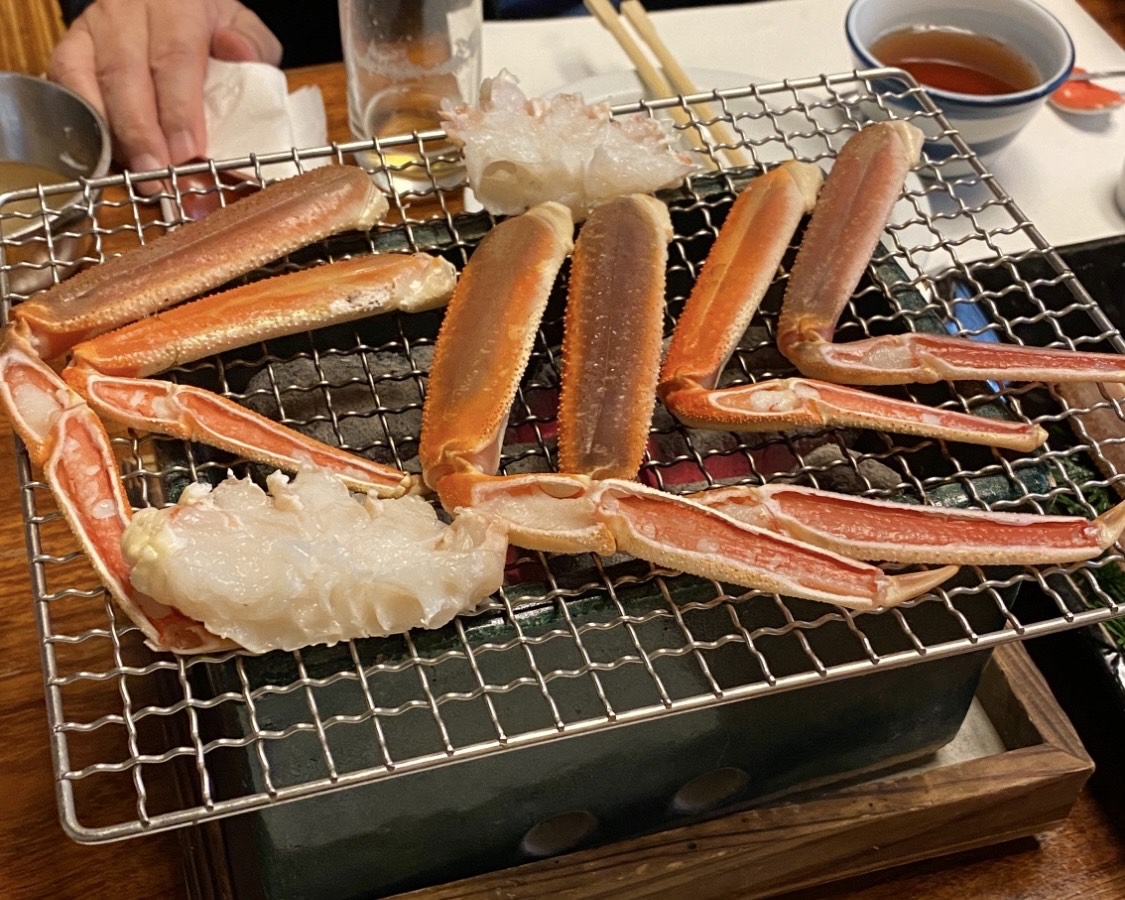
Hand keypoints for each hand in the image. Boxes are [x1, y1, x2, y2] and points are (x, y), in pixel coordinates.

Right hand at [48, 0, 282, 178]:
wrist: (173, 6)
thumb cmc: (211, 28)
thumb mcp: (243, 28)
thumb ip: (251, 44)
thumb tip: (238, 54)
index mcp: (176, 6)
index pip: (174, 57)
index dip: (179, 109)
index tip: (188, 151)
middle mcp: (127, 12)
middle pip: (125, 73)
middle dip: (140, 132)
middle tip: (156, 174)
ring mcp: (92, 28)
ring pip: (87, 79)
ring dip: (110, 134)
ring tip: (133, 173)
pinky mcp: (71, 48)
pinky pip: (65, 85)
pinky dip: (82, 123)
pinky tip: (106, 156)